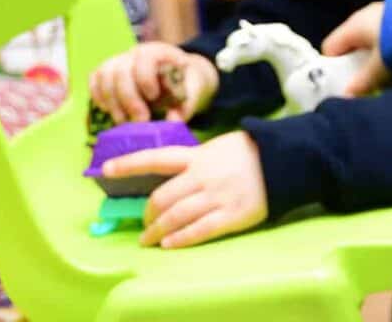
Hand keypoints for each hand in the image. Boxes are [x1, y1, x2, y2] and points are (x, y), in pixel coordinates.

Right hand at [89, 42, 217, 123]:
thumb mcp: (191, 92)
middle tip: (139, 121)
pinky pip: (94, 78)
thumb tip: (173, 122)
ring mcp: (119, 60)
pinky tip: (108, 111)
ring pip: (104, 76)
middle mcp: (135, 52)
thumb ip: (184, 107)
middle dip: (128, 99)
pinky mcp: (107, 71)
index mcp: (159, 51)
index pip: (145, 58)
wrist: (175, 76)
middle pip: (121, 71)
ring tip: (123, 122)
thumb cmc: (183, 84)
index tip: (153, 97)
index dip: (146, 78)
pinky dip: (97, 95)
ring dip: (112, 102)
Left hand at [103, 131, 267, 248]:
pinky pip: (200, 230)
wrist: (286, 160)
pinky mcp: (232, 215)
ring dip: (157, 231)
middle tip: (144, 223)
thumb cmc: (251, 151)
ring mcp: (217, 197)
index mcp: (198, 156)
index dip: (129, 164)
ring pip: (176, 217)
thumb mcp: (220, 145)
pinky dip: (181, 239)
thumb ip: (196, 159)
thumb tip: (172, 172)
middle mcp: (203, 176)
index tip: (105, 169)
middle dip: (148, 214)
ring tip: (149, 240)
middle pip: (162, 197)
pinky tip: (169, 244)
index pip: (156, 158)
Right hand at [322, 3, 390, 95]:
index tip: (344, 83)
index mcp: (354, 25)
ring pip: (375, 44)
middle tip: (372, 83)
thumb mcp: (380, 68)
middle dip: (362, 67)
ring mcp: (386, 13)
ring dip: (381, 61)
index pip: (332, 47)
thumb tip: (347, 95)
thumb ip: (362, 82)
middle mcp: (367, 16)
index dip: (335, 67)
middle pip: (355, 46)